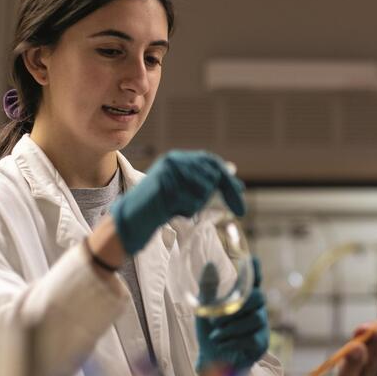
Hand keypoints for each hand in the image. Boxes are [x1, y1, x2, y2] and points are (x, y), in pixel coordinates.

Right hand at [111, 150, 243, 254]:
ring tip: (178, 206)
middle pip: (213, 175)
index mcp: (181, 158)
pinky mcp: (164, 182)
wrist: (134, 217)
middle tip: (222, 209)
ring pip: (204, 189)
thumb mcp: (188, 190)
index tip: (241, 203)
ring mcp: (168, 169)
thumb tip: (231, 169)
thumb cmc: (162, 205)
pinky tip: (172, 209)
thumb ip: (206, 179)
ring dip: (196, 204)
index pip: (213, 164)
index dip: (229, 182)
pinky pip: (190, 200)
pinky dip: (185, 209)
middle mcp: (175, 159)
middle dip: (220, 194)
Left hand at [195, 258, 268, 373]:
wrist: (211, 363)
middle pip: (259, 297)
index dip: (255, 270)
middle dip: (237, 306)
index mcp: (244, 299)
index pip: (253, 280)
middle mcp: (256, 310)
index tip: (253, 259)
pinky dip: (232, 341)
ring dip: (231, 327)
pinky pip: (251, 337)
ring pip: (254, 319)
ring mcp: (261, 327)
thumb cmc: (211, 333)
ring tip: (216, 335)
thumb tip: (210, 264)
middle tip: (216, 320)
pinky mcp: (261, 344)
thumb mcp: (204, 310)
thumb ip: (208, 289)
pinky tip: (222, 344)